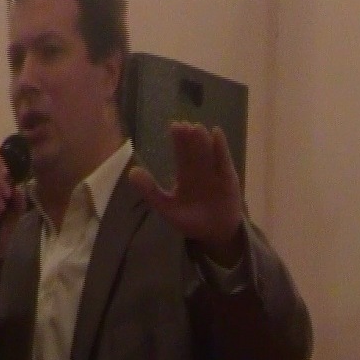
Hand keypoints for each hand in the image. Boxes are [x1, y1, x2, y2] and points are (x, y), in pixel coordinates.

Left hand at [128, 121, 244, 265]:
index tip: (174, 126)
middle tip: (183, 124)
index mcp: (185, 175)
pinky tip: (216, 133)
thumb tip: (131, 172)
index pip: (181, 154)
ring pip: (208, 152)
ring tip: (197, 127)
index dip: (178, 140)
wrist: (216, 235)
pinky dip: (221, 147)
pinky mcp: (228, 178)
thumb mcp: (166, 207)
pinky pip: (224, 160)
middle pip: (194, 150)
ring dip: (203, 140)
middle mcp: (200, 169)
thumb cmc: (191, 221)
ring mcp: (214, 172)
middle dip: (189, 138)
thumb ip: (150, 191)